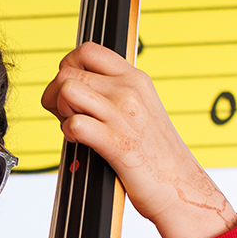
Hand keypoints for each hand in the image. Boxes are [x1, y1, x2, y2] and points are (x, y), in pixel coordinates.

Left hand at [41, 42, 236, 237]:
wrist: (181, 187)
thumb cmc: (157, 154)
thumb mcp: (142, 108)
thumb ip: (115, 93)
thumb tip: (75, 86)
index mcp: (135, 78)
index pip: (88, 50)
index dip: (68, 67)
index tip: (71, 88)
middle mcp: (129, 90)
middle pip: (68, 71)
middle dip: (55, 94)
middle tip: (66, 114)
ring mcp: (123, 115)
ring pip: (67, 91)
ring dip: (61, 111)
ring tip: (75, 127)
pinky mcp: (116, 143)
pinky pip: (74, 124)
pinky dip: (69, 135)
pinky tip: (81, 144)